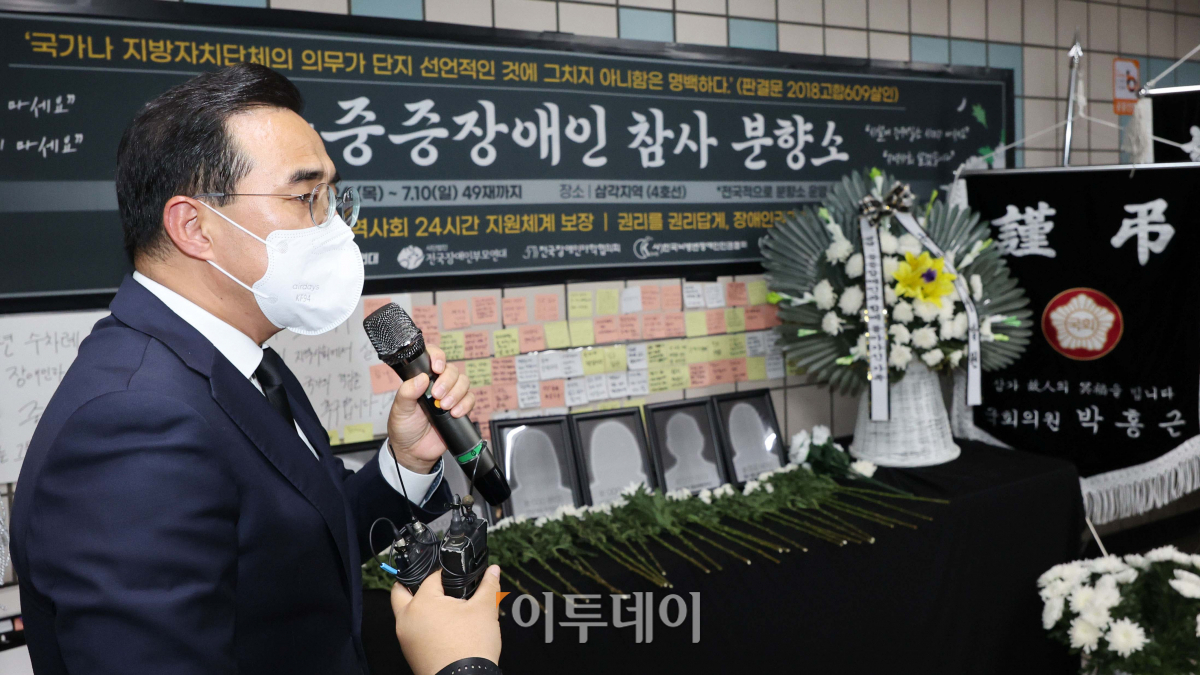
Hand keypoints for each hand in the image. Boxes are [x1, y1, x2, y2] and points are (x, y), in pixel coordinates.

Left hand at [387, 344, 473, 473]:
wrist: (414, 452)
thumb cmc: (404, 428)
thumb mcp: (400, 409)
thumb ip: (407, 392)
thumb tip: (421, 378)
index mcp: (422, 380)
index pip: (433, 358)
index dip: (438, 357)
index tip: (436, 367)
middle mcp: (437, 385)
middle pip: (452, 370)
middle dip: (447, 381)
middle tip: (437, 396)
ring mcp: (450, 396)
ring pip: (464, 382)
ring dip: (456, 393)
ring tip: (444, 407)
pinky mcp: (460, 409)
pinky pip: (470, 399)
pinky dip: (465, 404)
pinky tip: (455, 413)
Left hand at [391, 566, 502, 674]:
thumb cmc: (471, 648)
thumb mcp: (485, 610)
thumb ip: (488, 585)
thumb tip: (493, 571)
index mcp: (422, 602)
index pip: (431, 576)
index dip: (446, 573)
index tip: (456, 576)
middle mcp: (407, 618)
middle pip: (400, 591)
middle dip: (412, 584)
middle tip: (433, 586)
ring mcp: (405, 638)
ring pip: (405, 613)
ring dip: (416, 607)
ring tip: (441, 608)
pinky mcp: (410, 653)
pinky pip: (410, 632)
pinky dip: (420, 626)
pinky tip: (441, 629)